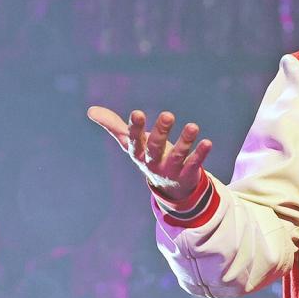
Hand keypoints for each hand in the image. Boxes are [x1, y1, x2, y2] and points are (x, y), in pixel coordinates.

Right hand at [87, 106, 212, 200]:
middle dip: (160, 132)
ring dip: (185, 142)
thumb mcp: (131, 143)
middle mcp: (153, 162)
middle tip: (168, 115)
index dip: (135, 128)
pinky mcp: (187, 174)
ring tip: (193, 126)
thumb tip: (90, 110)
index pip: (134, 141)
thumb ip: (114, 126)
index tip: (137, 113)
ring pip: (177, 156)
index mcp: (138, 153)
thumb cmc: (149, 157)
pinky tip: (207, 142)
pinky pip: (194, 164)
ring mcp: (170, 170)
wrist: (169, 187)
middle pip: (155, 148)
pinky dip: (200, 154)